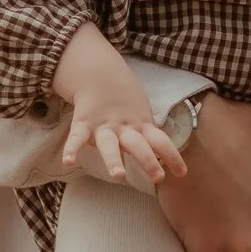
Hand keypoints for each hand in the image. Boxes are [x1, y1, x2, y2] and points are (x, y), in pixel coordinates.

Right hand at [50, 25, 188, 191]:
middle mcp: (124, 128)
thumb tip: (168, 159)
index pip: (161, 141)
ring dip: (114, 159)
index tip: (182, 173)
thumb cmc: (126, 103)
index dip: (172, 156)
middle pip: (138, 145)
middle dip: (148, 160)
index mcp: (141, 126)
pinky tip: (68, 161)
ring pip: (109, 145)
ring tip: (118, 175)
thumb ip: (150, 137)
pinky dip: (71, 148)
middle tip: (158, 177)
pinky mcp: (83, 124)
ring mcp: (103, 126)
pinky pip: (76, 137)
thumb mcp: (142, 116)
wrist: (100, 75)